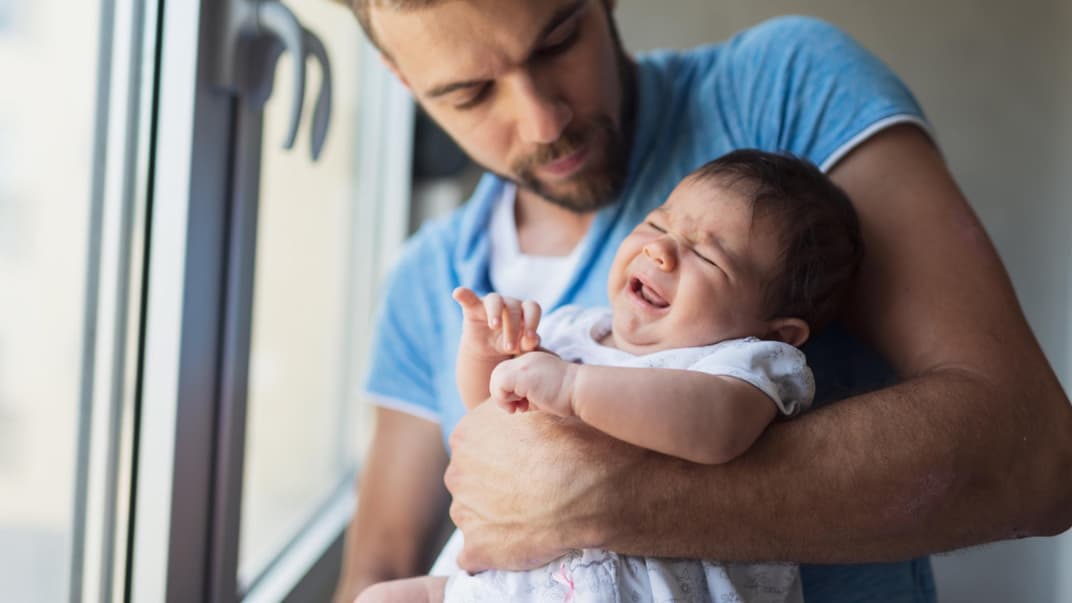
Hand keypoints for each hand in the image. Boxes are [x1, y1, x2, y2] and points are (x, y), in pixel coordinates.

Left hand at [444, 402, 647, 571]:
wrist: (604, 492)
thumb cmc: (584, 442)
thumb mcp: (549, 402)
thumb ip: (521, 402)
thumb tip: (517, 395)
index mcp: (468, 432)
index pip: (477, 443)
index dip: (505, 452)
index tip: (530, 460)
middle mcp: (457, 471)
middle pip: (472, 477)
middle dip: (495, 483)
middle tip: (534, 488)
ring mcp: (464, 513)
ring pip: (473, 513)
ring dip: (496, 516)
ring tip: (534, 515)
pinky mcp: (477, 550)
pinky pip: (475, 554)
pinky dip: (495, 550)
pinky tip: (524, 542)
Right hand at [452, 287, 540, 357]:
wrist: (487, 351)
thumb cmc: (508, 344)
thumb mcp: (518, 347)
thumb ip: (527, 343)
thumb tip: (534, 340)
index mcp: (524, 310)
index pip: (532, 308)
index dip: (533, 321)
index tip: (530, 338)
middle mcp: (509, 303)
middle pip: (514, 309)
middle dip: (513, 329)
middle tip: (510, 348)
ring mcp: (491, 303)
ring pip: (495, 300)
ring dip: (496, 312)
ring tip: (494, 326)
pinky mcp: (472, 306)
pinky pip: (468, 297)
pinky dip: (463, 294)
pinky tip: (458, 293)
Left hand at [490, 351, 577, 415]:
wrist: (582, 391)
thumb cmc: (567, 397)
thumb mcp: (542, 394)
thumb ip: (526, 395)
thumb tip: (512, 405)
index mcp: (532, 361)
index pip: (508, 373)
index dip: (510, 391)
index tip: (523, 404)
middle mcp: (526, 358)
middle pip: (498, 373)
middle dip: (502, 394)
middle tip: (517, 408)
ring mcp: (524, 364)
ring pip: (495, 377)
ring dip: (502, 397)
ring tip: (518, 407)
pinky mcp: (522, 373)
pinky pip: (499, 385)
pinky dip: (503, 399)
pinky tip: (519, 407)